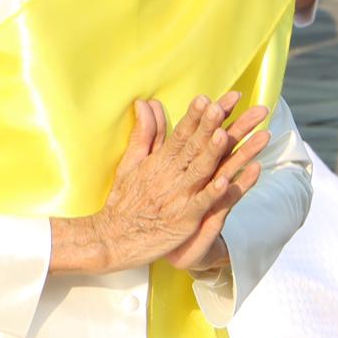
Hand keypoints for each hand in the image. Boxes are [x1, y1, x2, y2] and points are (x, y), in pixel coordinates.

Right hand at [90, 92, 267, 273]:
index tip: (211, 98)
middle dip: (210, 125)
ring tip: (225, 135)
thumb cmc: (123, 202)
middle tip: (225, 105)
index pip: (181, 133)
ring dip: (213, 152)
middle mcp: (170, 175)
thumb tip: (145, 103)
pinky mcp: (183, 219)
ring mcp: (178, 197)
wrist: (112, 239)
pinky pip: (200, 204)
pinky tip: (225, 181)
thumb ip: (145, 133)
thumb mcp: (131, 162)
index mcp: (160, 161)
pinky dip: (212, 193)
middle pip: (194, 146)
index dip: (196, 115)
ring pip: (199, 170)